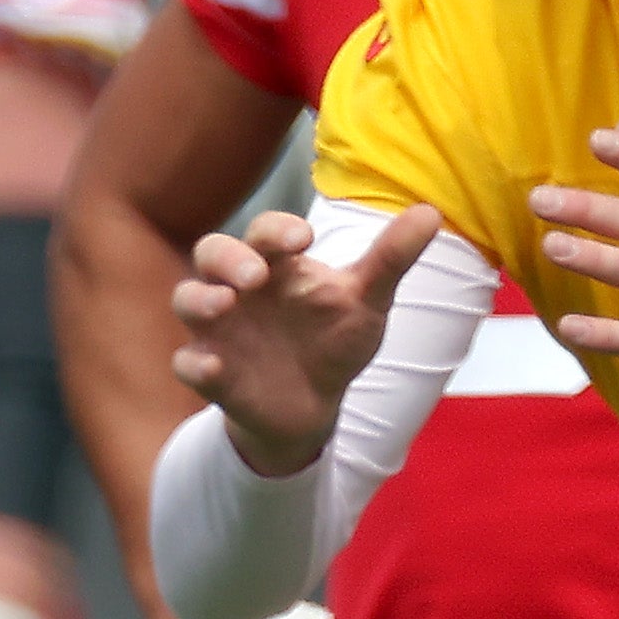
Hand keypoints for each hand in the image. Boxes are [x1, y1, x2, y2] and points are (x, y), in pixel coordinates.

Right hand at [172, 200, 449, 474]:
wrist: (312, 405)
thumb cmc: (333, 339)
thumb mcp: (367, 301)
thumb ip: (391, 259)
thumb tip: (431, 213)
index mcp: (276, 264)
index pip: (265, 231)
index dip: (277, 229)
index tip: (305, 238)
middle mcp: (239, 289)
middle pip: (211, 253)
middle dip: (227, 258)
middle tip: (256, 274)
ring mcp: (219, 329)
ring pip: (186, 299)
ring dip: (199, 299)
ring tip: (223, 305)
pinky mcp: (211, 371)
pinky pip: (187, 362)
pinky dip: (196, 363)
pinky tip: (215, 366)